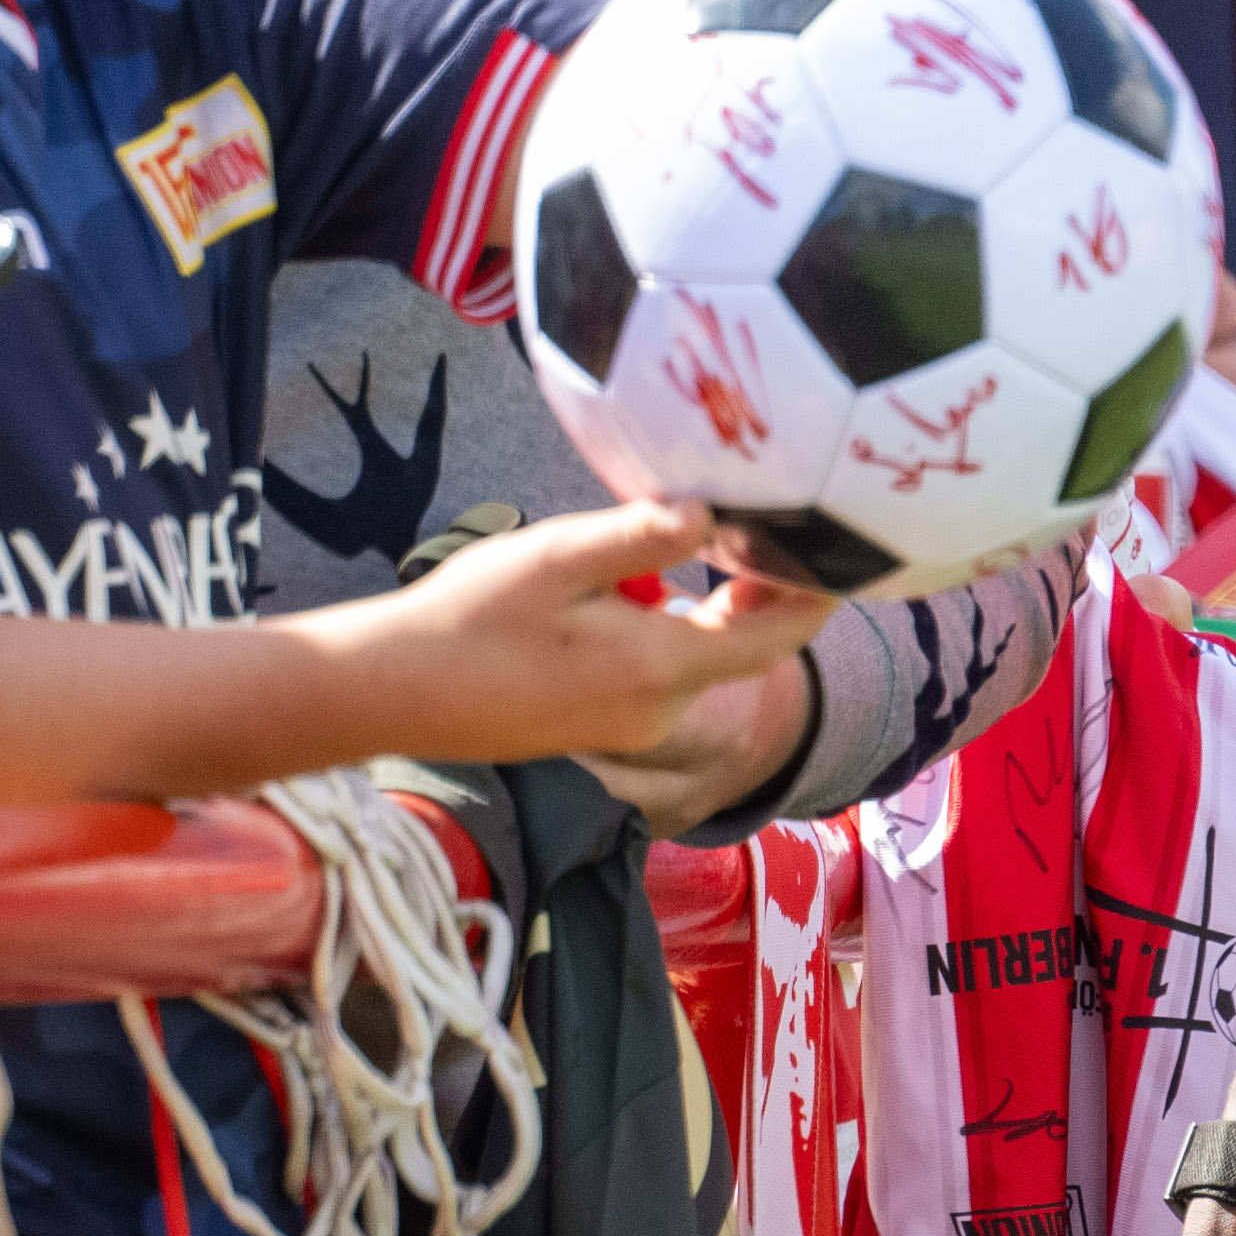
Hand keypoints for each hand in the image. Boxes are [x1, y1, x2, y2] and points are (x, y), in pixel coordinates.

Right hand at [304, 499, 834, 769]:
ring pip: (691, 651)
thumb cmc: (468, 618)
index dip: (817, 592)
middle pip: (740, 644)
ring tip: (669, 531)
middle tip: (766, 514)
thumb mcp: (557, 556)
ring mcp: (626, 725)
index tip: (845, 542)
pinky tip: (610, 582)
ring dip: (694, 599)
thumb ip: (641, 534)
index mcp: (661, 667)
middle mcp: (657, 708)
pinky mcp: (594, 724)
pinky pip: (651, 667)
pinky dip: (654, 622)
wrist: (390, 692)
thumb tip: (713, 511)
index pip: (776, 635)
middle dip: (755, 583)